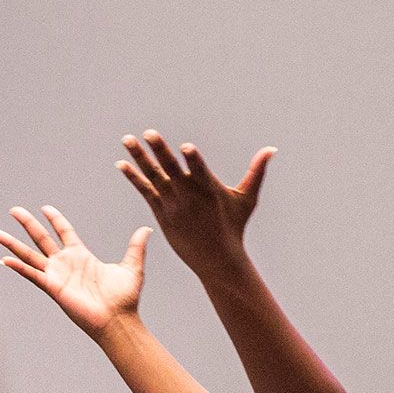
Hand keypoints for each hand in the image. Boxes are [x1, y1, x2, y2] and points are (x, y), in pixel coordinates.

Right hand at [0, 205, 150, 337]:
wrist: (118, 320)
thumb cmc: (124, 299)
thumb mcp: (132, 267)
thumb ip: (136, 247)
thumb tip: (146, 229)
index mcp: (81, 256)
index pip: (64, 232)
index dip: (55, 219)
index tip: (45, 208)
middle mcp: (65, 264)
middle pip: (41, 238)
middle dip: (27, 224)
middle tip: (14, 210)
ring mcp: (57, 275)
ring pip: (29, 255)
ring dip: (12, 244)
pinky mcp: (53, 288)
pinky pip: (32, 275)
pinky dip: (18, 268)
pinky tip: (4, 260)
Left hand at [117, 130, 272, 272]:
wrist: (217, 259)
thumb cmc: (234, 227)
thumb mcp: (247, 199)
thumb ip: (256, 172)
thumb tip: (272, 149)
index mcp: (210, 190)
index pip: (200, 172)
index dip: (193, 160)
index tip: (186, 147)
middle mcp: (189, 197)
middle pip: (172, 170)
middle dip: (159, 151)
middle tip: (147, 133)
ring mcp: (173, 205)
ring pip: (154, 177)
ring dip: (139, 158)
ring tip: (127, 139)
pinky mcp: (162, 213)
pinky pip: (145, 191)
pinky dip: (133, 177)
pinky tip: (121, 163)